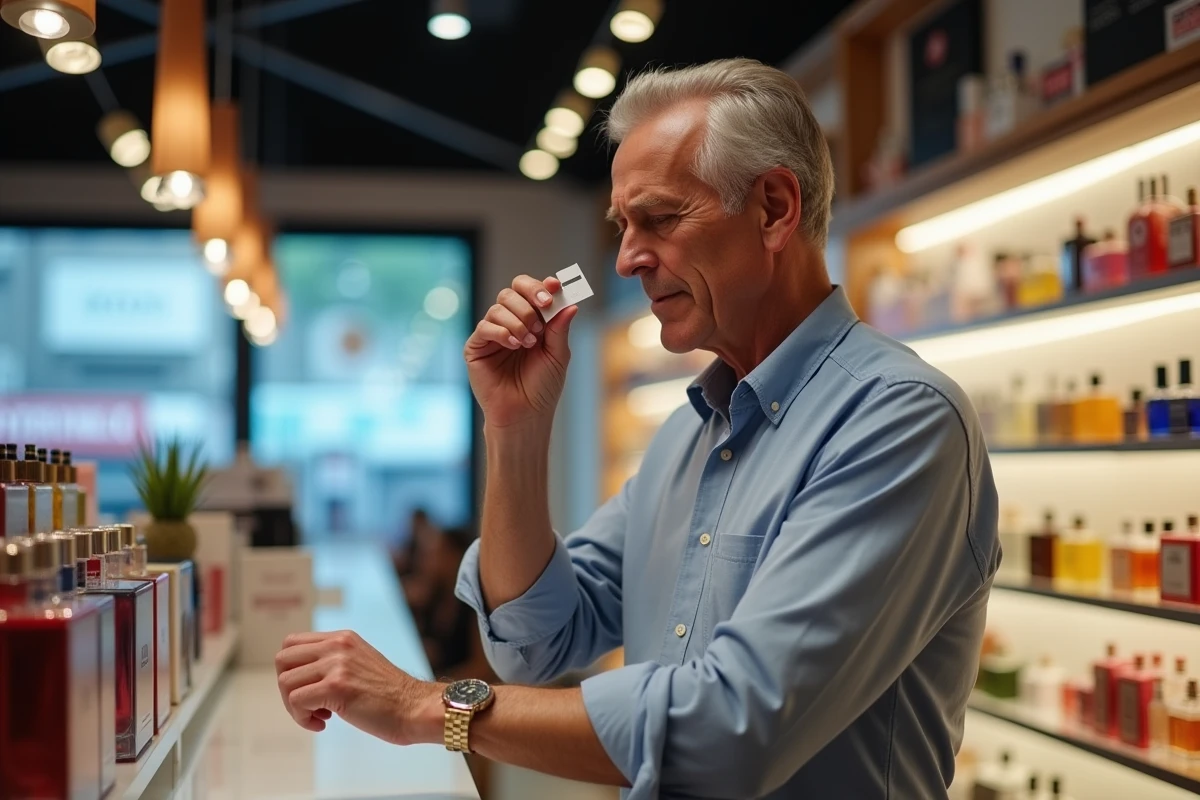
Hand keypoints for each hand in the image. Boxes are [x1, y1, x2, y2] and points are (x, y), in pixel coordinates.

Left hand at [275, 630, 442, 745]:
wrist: (415, 708)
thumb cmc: (390, 696)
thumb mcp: (360, 665)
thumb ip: (334, 663)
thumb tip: (302, 678)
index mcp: (342, 638)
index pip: (292, 643)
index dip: (292, 670)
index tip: (309, 689)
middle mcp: (337, 645)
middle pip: (282, 660)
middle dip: (287, 689)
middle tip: (308, 706)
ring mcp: (336, 665)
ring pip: (285, 683)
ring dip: (295, 708)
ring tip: (320, 717)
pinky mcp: (336, 687)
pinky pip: (296, 702)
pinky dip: (303, 719)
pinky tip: (324, 724)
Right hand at [464, 275, 578, 429]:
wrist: (525, 414)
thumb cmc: (542, 387)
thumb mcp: (557, 355)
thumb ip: (560, 328)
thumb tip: (570, 303)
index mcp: (532, 321)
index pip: (532, 292)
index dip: (541, 286)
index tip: (555, 287)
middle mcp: (511, 323)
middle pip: (512, 292)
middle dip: (529, 299)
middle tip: (542, 313)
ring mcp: (493, 334)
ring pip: (499, 307)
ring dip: (518, 320)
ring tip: (528, 342)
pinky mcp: (477, 347)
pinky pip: (485, 326)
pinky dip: (502, 331)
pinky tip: (514, 345)